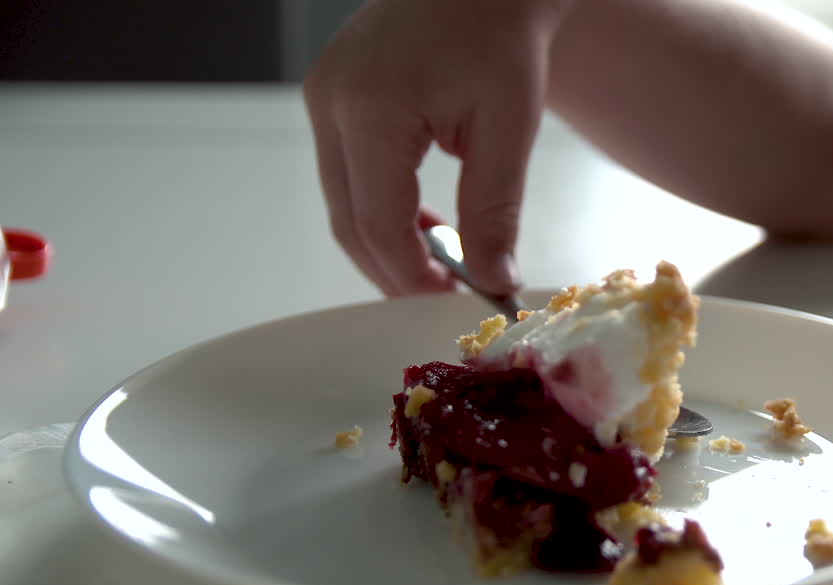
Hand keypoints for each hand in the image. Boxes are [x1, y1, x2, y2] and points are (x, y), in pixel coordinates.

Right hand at [304, 0, 573, 294]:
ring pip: (343, 204)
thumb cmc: (503, 33)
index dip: (413, 278)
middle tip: (446, 298)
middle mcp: (331, 103)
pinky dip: (380, 209)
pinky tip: (426, 224)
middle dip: (396, 272)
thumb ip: (496, 211)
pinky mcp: (330, 95)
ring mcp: (323, 96)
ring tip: (443, 266)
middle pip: (349, 222)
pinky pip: (346, 175)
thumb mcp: (509, 127)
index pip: (378, 225)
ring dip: (388, 244)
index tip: (454, 303)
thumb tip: (496, 283)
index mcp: (371, 110)